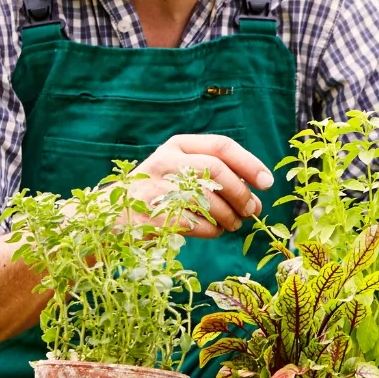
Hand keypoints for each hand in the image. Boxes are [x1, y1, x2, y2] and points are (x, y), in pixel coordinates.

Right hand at [132, 133, 272, 236]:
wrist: (111, 215)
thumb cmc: (159, 193)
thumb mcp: (181, 172)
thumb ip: (214, 176)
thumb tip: (256, 199)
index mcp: (177, 146)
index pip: (221, 146)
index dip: (249, 164)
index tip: (267, 182)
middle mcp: (166, 161)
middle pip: (216, 170)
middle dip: (241, 193)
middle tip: (252, 209)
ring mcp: (157, 187)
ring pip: (209, 199)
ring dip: (230, 216)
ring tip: (234, 224)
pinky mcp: (154, 215)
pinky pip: (197, 224)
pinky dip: (213, 231)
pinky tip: (214, 231)